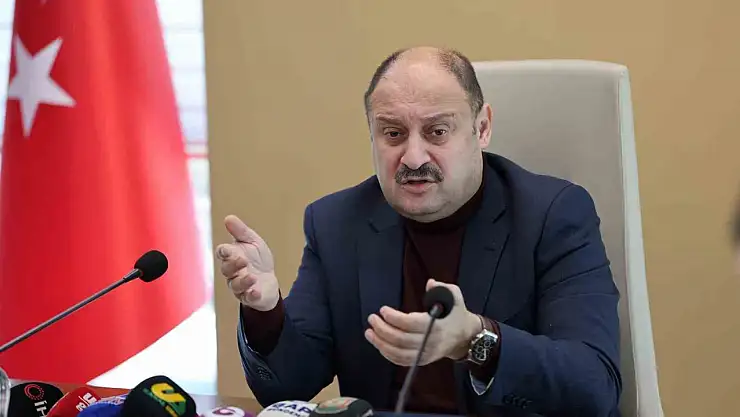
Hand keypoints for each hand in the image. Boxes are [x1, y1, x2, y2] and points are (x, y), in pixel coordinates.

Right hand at [215, 215, 279, 310]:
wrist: (269, 281)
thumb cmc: (257, 260)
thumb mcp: (252, 242)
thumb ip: (241, 231)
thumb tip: (229, 218)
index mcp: (232, 256)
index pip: (222, 253)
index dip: (223, 252)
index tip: (227, 250)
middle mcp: (232, 272)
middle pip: (227, 269)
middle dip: (233, 265)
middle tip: (243, 260)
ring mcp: (240, 286)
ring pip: (235, 285)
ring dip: (243, 281)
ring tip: (252, 277)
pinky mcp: (250, 297)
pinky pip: (247, 297)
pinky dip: (251, 295)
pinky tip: (256, 292)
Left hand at [364, 279, 481, 365]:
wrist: (465, 336)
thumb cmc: (456, 313)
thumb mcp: (453, 295)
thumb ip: (441, 288)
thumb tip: (430, 283)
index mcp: (437, 325)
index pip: (411, 324)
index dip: (394, 318)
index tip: (383, 310)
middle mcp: (431, 342)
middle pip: (401, 339)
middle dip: (383, 329)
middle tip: (372, 319)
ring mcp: (426, 353)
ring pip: (399, 353)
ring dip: (381, 343)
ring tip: (369, 332)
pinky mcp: (423, 360)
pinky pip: (402, 361)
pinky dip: (388, 354)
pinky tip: (379, 344)